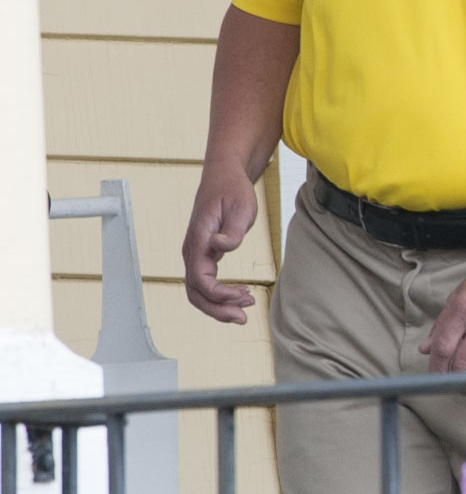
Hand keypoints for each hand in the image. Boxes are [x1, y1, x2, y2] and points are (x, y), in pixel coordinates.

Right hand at [182, 162, 258, 322]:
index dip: (219, 294)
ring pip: (198, 290)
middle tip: (243, 317)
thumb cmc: (233, 189)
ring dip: (219, 304)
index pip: (200, 279)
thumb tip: (221, 246)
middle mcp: (192, 250)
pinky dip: (220, 294)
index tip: (244, 295)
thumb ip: (233, 231)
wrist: (224, 176)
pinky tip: (240, 294)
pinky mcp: (203, 255)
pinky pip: (205, 282)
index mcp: (198, 240)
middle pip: (195, 292)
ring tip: (245, 308)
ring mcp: (196, 254)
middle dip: (217, 309)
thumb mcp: (241, 207)